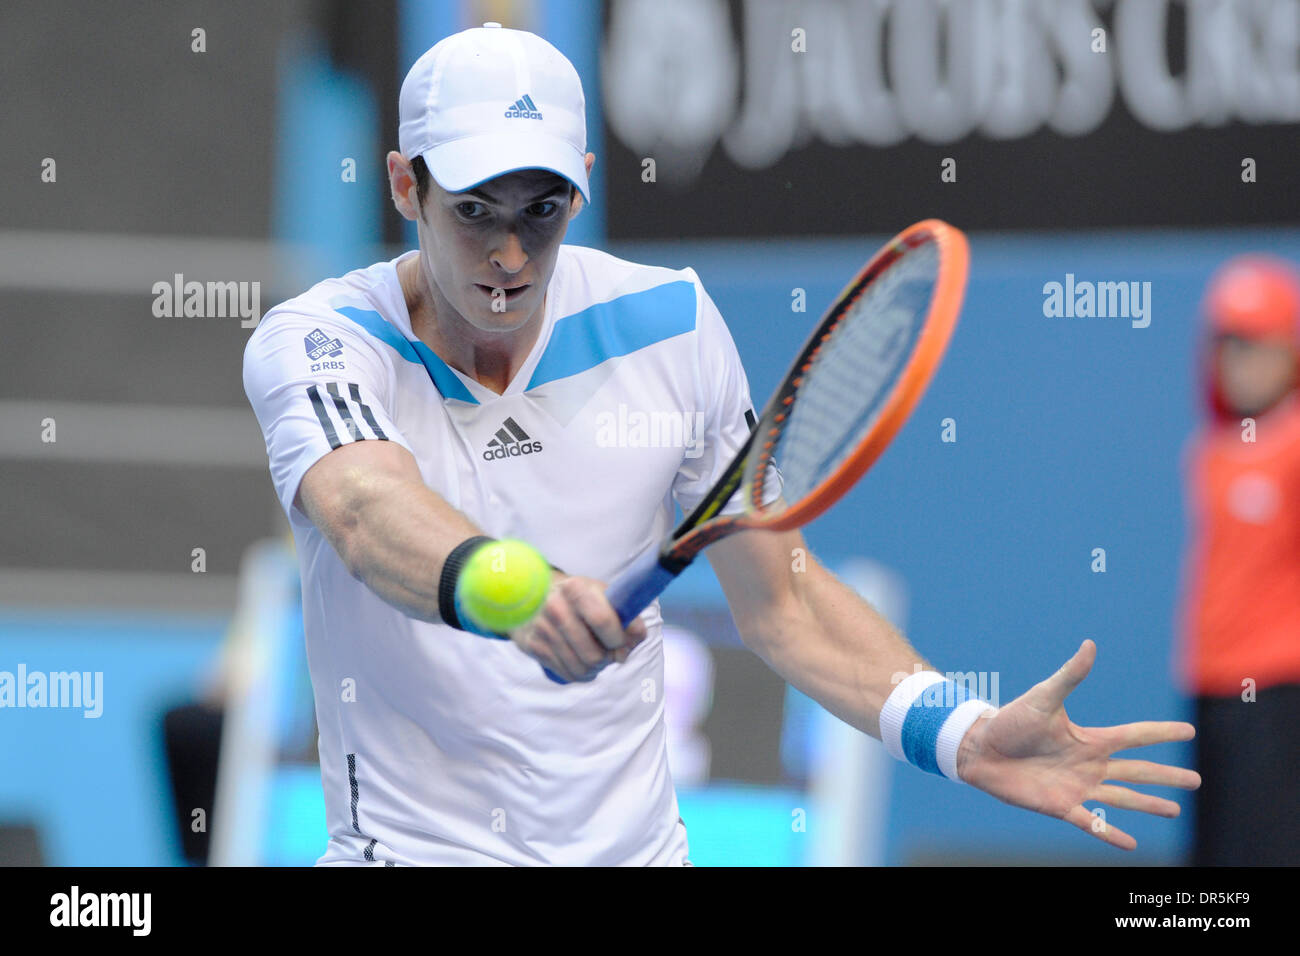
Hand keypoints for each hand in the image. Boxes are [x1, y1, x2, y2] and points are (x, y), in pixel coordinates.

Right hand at [508, 574, 647, 682]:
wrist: (540, 596)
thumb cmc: (583, 598)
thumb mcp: (606, 597)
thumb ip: (628, 616)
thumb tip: (635, 639)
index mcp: (576, 588)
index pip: (602, 621)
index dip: (618, 639)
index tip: (623, 642)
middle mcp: (554, 607)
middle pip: (592, 654)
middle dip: (608, 658)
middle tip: (611, 652)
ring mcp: (541, 628)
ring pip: (581, 668)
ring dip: (596, 668)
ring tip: (599, 656)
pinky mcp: (533, 646)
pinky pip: (567, 674)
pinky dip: (581, 673)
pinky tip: (583, 659)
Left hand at [955, 640, 1200, 849]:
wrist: (980, 748)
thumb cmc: (1010, 721)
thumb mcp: (1043, 697)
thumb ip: (1069, 676)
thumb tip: (1090, 644)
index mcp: (1088, 739)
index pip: (1134, 736)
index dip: (1161, 733)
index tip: (1189, 730)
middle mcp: (1089, 764)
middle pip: (1137, 771)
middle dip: (1166, 776)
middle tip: (1197, 780)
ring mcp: (1077, 787)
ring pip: (1122, 798)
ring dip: (1148, 804)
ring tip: (1174, 809)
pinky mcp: (1060, 806)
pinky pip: (1092, 823)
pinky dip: (1111, 834)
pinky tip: (1131, 844)